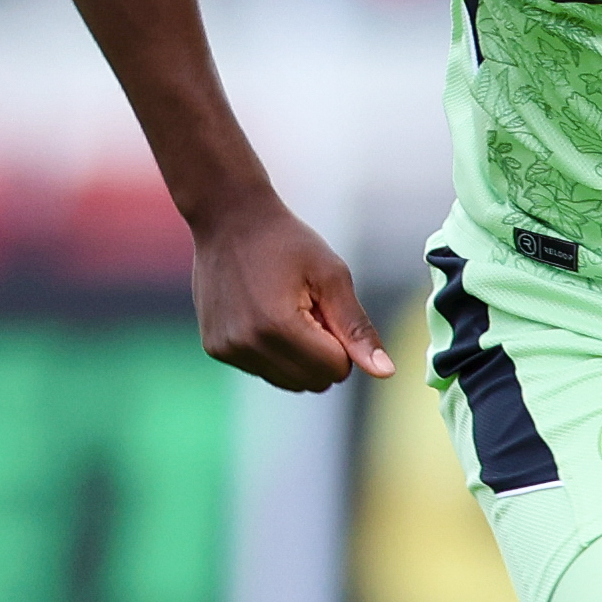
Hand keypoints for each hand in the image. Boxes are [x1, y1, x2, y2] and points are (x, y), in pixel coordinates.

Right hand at [189, 205, 393, 391]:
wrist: (229, 218)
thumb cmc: (286, 241)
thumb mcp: (332, 276)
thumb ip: (357, 329)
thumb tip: (385, 372)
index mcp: (279, 327)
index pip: (336, 370)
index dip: (342, 342)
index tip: (326, 308)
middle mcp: (248, 345)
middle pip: (313, 382)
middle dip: (322, 353)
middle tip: (307, 308)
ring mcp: (227, 350)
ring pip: (288, 382)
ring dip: (297, 355)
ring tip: (284, 310)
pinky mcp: (215, 349)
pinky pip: (262, 370)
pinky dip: (272, 351)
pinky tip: (262, 313)